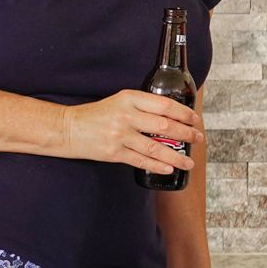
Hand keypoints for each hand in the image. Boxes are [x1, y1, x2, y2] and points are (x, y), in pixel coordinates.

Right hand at [59, 89, 201, 170]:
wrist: (68, 128)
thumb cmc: (96, 115)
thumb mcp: (118, 101)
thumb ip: (141, 106)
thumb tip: (171, 117)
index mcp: (129, 99)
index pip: (164, 105)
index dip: (183, 113)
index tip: (195, 119)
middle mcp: (126, 116)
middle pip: (164, 126)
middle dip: (186, 134)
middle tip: (198, 139)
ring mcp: (120, 135)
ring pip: (156, 148)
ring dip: (176, 156)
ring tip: (189, 162)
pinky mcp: (114, 153)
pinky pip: (141, 161)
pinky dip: (158, 166)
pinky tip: (169, 168)